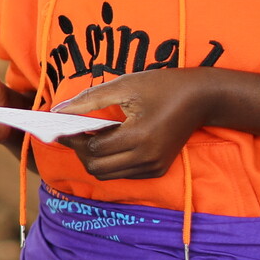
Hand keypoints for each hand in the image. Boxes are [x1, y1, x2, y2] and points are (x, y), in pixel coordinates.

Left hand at [54, 68, 220, 179]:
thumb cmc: (163, 86)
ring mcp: (153, 167)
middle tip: (74, 133)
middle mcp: (147, 157)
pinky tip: (110, 142)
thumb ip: (88, 100)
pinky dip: (110, 162)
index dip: (73, 138)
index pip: (93, 148)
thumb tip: (57, 111)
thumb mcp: (124, 85)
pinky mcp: (157, 170)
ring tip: (91, 137)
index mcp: (139, 136)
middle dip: (80, 151)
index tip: (61, 127)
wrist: (202, 98)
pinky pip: (123, 174)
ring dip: (94, 159)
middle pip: (96, 167)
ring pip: (108, 175)